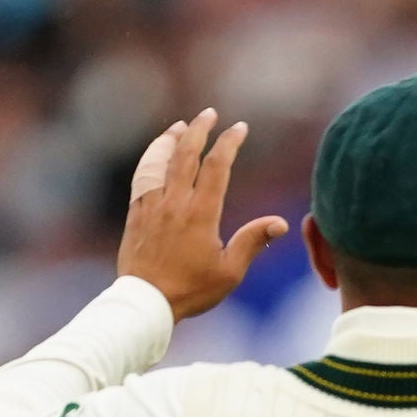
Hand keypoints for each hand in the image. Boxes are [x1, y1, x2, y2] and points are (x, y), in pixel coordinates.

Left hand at [119, 110, 287, 319]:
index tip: (239, 128)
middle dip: (199, 130)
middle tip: (210, 114)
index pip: (217, 167)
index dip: (229, 143)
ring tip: (180, 126)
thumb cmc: (191, 290)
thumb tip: (280, 223)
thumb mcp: (230, 272)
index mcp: (201, 214)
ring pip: (160, 161)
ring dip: (171, 139)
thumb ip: (253, 242)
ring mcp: (152, 206)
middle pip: (186, 154)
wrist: (146, 302)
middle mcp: (175, 203)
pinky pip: (143, 177)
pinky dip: (151, 159)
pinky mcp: (136, 213)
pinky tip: (156, 155)